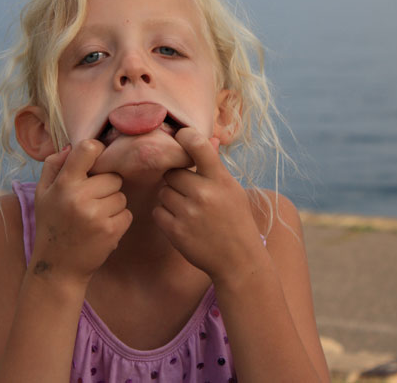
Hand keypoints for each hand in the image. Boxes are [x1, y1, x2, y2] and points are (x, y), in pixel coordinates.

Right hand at [30, 140, 131, 285]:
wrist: (58, 268)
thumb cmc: (51, 225)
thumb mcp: (42, 194)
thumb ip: (53, 166)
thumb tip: (72, 146)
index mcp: (63, 184)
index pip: (88, 149)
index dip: (97, 150)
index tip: (96, 160)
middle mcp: (79, 197)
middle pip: (112, 176)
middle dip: (106, 186)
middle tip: (91, 200)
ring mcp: (96, 215)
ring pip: (121, 195)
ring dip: (113, 204)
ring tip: (94, 216)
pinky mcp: (111, 231)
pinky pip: (127, 213)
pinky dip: (118, 220)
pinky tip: (102, 228)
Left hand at [152, 128, 266, 284]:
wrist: (238, 260)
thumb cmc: (236, 221)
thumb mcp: (233, 190)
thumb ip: (216, 167)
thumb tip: (210, 139)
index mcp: (220, 180)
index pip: (198, 146)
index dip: (185, 137)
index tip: (180, 137)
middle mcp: (203, 194)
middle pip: (172, 173)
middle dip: (177, 180)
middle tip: (188, 191)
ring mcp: (188, 213)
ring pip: (163, 192)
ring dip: (170, 198)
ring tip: (188, 209)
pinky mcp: (175, 231)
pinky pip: (158, 211)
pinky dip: (165, 215)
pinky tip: (181, 222)